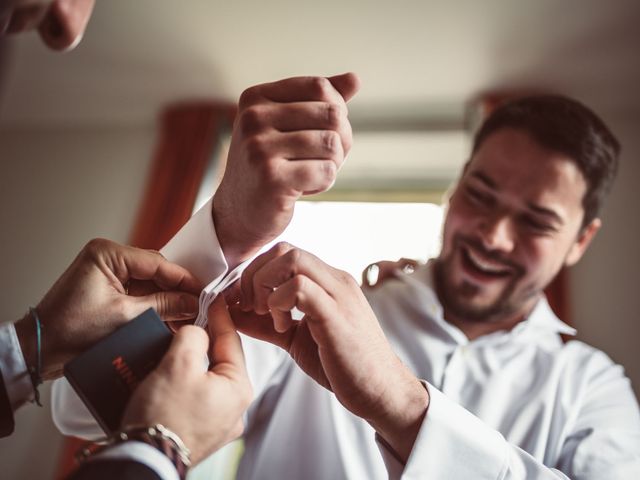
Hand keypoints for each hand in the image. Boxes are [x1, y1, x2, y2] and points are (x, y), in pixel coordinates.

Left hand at [15, 238, 201, 379]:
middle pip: (156, 271)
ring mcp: (108, 272)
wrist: (41, 349)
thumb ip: (163, 306)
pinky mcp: (109, 287)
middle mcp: (108, 257)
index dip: (183, 279)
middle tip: (197, 307)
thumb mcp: (125, 317)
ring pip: (150, 283)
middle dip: (176, 291)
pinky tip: (168, 318)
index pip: (157, 263)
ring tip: (185, 316)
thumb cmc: (70, 330)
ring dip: (166, 300)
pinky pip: (140, 292)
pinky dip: (154, 305)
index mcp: (108, 254)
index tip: (203, 292)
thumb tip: (192, 302)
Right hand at [121, 296, 252, 465]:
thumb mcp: (179, 363)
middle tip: (185, 325)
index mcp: (239, 389)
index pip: (230, 341)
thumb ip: (193, 336)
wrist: (143, 460)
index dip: (219, 316)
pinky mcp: (197, 432)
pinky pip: (192, 398)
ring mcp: (216, 424)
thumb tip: (196, 332)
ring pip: (203, 379)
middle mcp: (233, 409)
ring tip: (169, 350)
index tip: (213, 299)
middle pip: (217, 361)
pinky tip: (163, 377)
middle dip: (199, 343)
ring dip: (187, 364)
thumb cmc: (164, 417)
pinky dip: (180, 384)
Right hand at [213, 73, 360, 268]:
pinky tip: (303, 189)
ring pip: (332, 144)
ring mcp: (259, 149)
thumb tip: (355, 78)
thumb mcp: (287, 126)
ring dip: (332, 164)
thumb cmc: (268, 165)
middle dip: (340, 140)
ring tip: (311, 173)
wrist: (239, 212)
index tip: (324, 132)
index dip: (336, 110)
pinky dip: (324, 183)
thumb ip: (318, 101)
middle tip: (323, 158)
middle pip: (331, 114)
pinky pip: (326, 172)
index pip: (319, 87)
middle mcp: (253, 119)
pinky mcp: (271, 179)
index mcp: (256, 98)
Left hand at [228, 243, 428, 461]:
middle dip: (255, 275)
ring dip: (265, 286)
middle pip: (284, 249)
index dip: (256, 273)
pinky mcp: (336, 315)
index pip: (285, 253)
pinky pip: (300, 287)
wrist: (382, 391)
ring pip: (292, 259)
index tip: (244, 302)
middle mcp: (335, 281)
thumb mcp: (296, 338)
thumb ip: (266, 323)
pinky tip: (282, 327)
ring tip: (267, 316)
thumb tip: (233, 312)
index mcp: (328, 282)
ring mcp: (338, 294)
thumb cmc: (344, 365)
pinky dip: (279, 303)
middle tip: (251, 307)